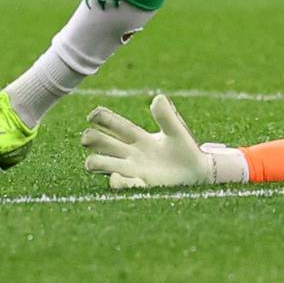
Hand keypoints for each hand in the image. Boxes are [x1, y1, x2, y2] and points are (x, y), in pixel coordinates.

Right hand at [81, 93, 248, 188]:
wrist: (196, 173)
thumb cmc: (184, 150)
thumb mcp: (176, 131)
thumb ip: (167, 116)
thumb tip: (158, 98)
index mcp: (138, 136)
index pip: (116, 125)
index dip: (102, 118)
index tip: (92, 115)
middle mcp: (130, 153)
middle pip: (102, 143)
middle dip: (91, 139)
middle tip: (87, 138)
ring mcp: (132, 169)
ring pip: (103, 164)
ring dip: (97, 162)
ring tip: (92, 162)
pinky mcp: (139, 184)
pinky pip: (123, 183)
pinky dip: (121, 181)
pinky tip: (124, 177)